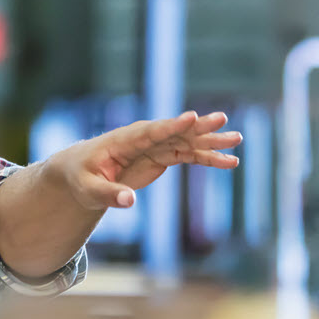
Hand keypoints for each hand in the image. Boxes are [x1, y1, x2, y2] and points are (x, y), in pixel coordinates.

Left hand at [51, 111, 240, 209]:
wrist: (82, 170)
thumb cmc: (81, 177)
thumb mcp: (89, 190)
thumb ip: (108, 194)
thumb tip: (129, 202)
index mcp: (124, 140)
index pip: (151, 131)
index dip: (171, 125)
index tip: (192, 117)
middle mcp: (144, 138)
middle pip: (175, 131)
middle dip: (198, 127)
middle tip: (222, 120)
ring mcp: (156, 146)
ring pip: (188, 141)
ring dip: (211, 142)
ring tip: (237, 141)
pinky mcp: (163, 156)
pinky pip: (190, 155)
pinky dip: (208, 158)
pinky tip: (230, 162)